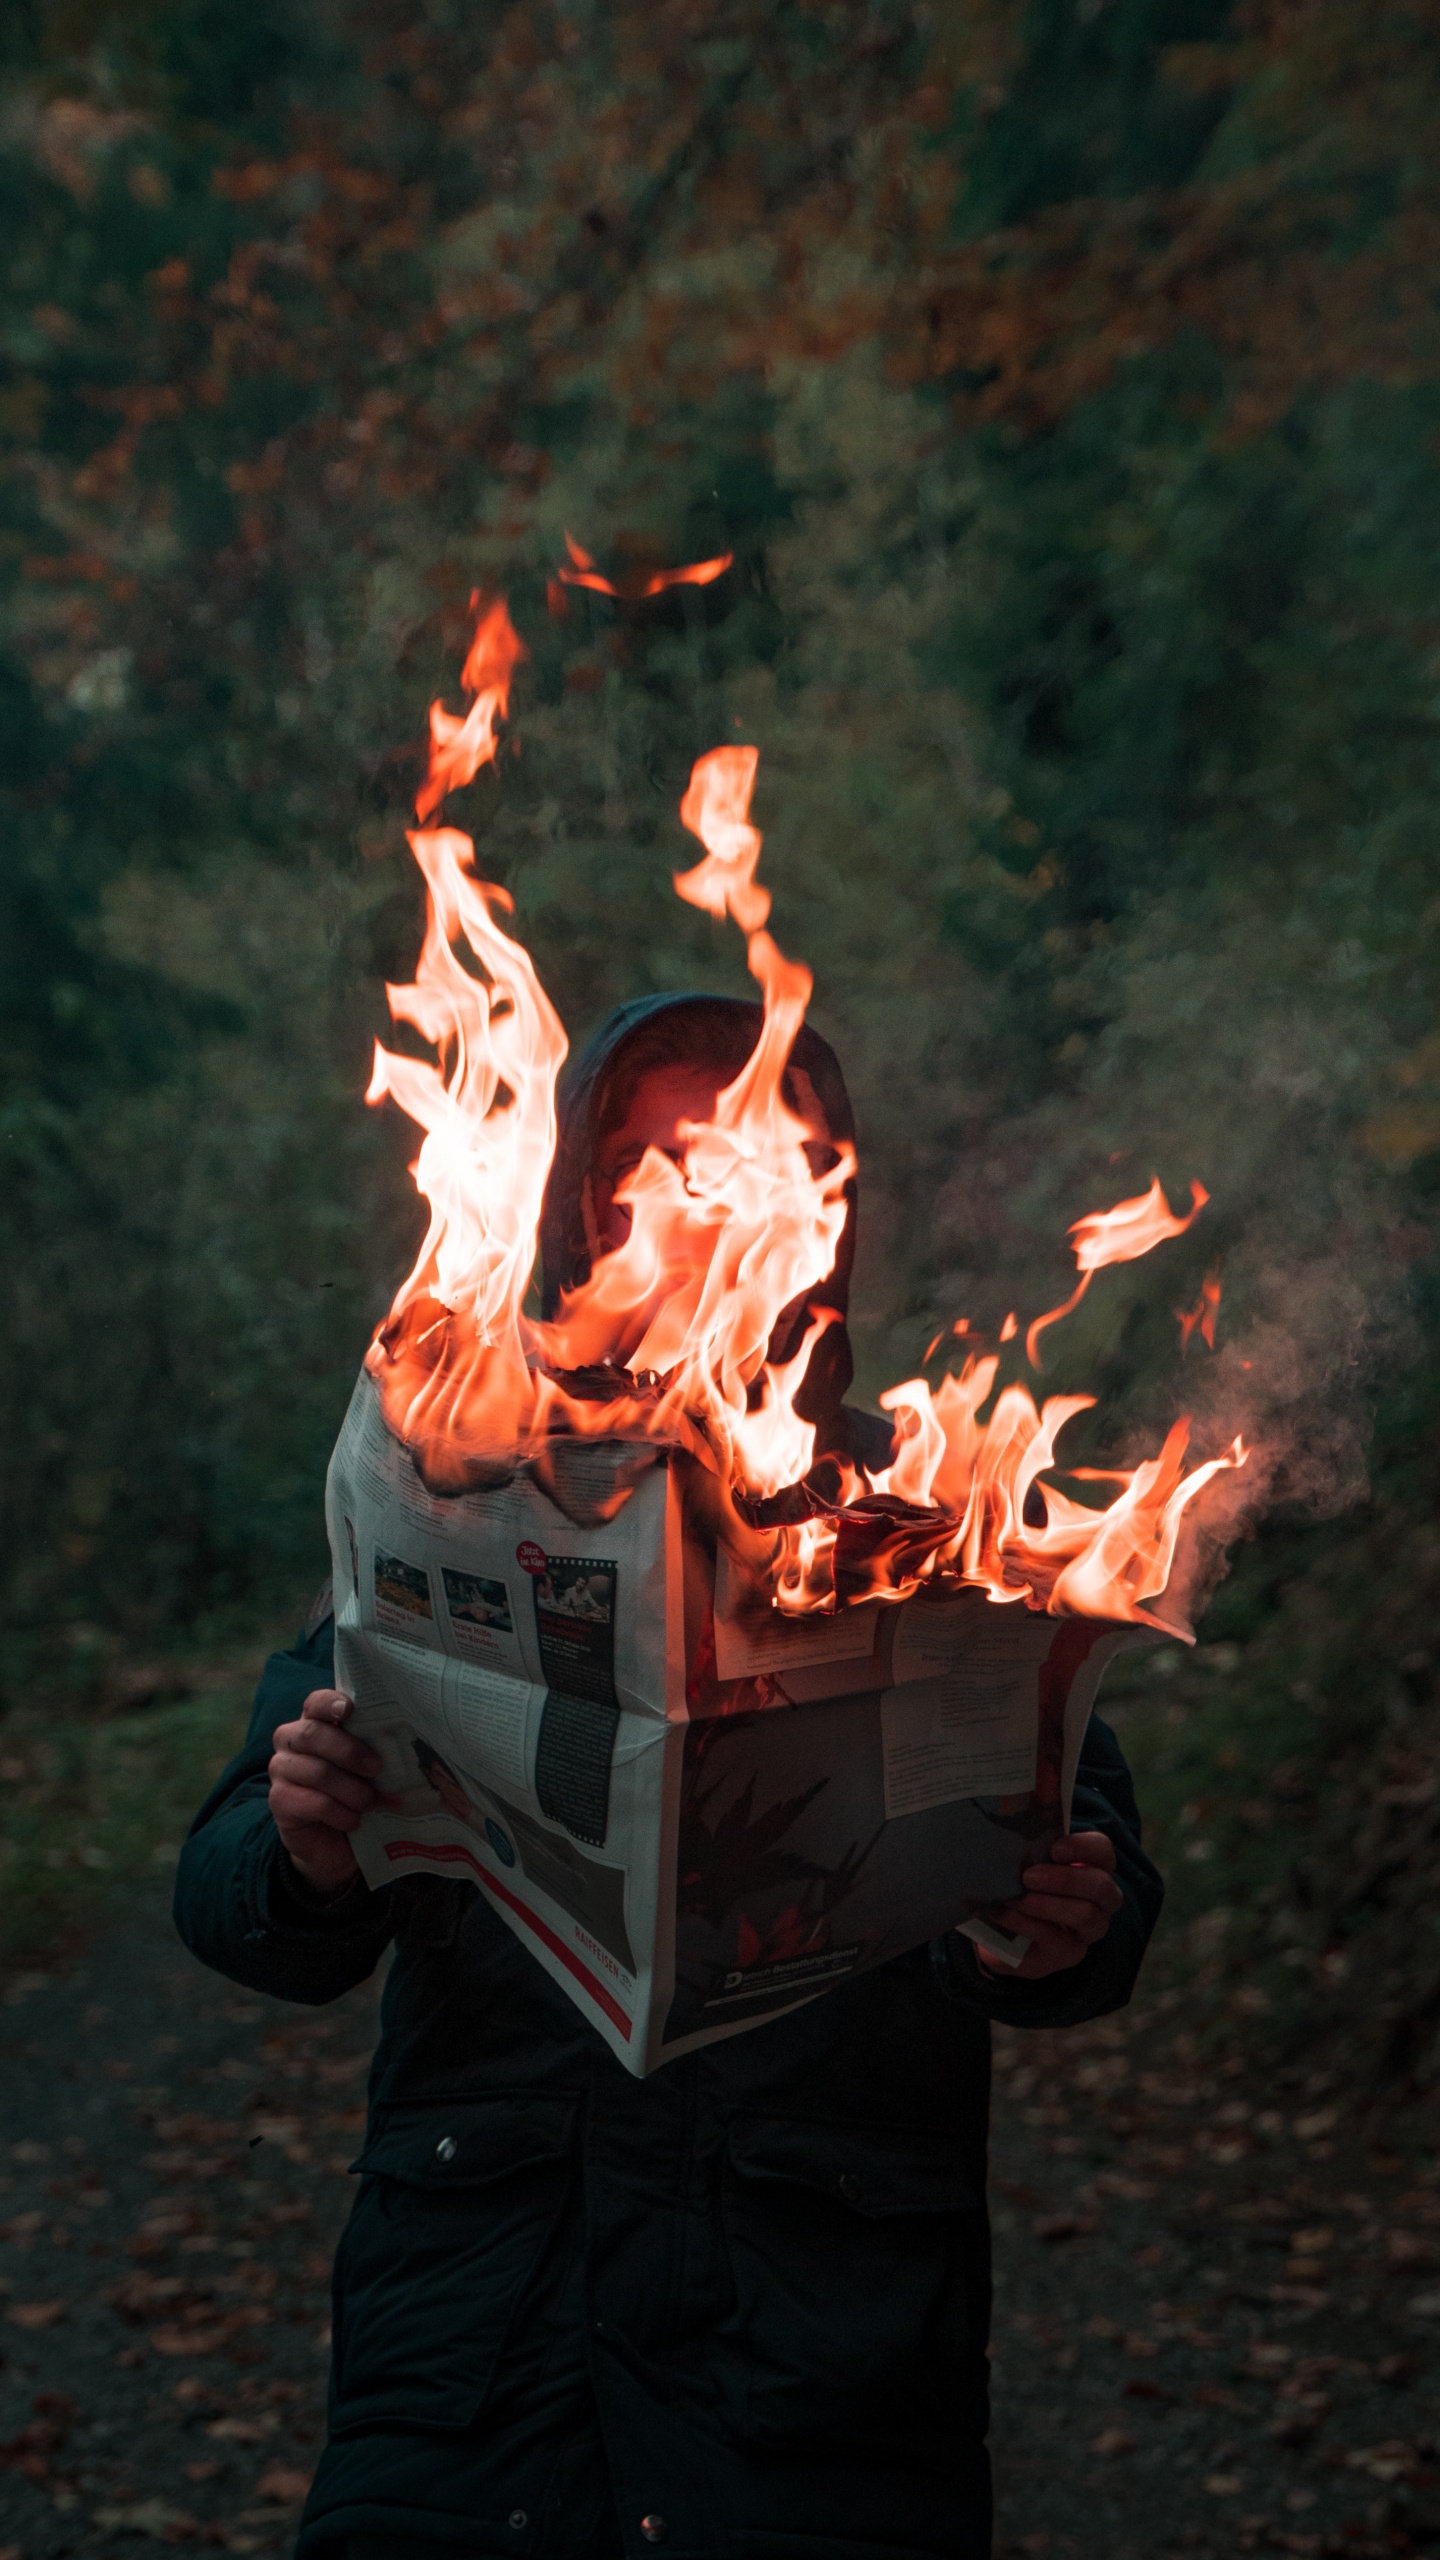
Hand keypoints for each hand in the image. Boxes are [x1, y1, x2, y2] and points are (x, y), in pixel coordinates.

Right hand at [268, 1688, 389, 1896]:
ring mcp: (281, 1770)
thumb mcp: (367, 1767)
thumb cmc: (355, 1791)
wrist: (334, 1840)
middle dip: (350, 1751)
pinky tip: (354, 1820)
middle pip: (312, 1735)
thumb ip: (375, 1748)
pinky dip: (342, 1813)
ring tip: (369, 1802)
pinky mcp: (279, 1802)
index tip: (349, 1710)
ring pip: (318, 1772)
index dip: (330, 1703)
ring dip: (352, 1790)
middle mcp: (290, 1741)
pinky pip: (315, 1803)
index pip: (315, 1703)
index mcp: (314, 1722)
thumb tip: (404, 1743)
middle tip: (376, 1768)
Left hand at [975, 1830, 1122, 1981]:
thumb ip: (1032, 1845)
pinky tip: (1004, 1914)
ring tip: (1014, 1897)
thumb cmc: (1017, 1885)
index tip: (1054, 1849)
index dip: (1083, 1848)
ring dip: (1046, 1904)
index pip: (1103, 1851)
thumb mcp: (1025, 1861)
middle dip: (1066, 1880)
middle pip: (1102, 1887)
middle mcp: (1100, 1900)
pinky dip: (1026, 1923)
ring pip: (1086, 1915)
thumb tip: (1017, 1820)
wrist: (998, 1929)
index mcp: (1092, 1867)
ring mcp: (1088, 1930)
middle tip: (1028, 1876)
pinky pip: (1056, 1938)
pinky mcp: (1070, 1953)